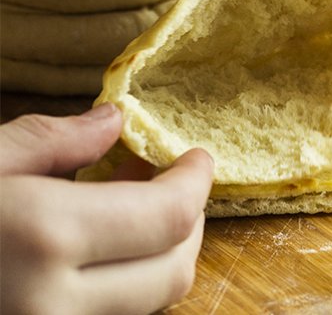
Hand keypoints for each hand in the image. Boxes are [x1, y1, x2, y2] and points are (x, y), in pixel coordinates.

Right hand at [0, 104, 212, 314]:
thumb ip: (53, 139)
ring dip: (159, 253)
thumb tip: (114, 122)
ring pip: (148, 301)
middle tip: (172, 182)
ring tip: (132, 208)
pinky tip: (101, 248)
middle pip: (173, 271)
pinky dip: (125, 280)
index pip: (168, 216)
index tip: (197, 159)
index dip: (195, 183)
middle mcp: (57, 305)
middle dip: (189, 221)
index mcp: (46, 236)